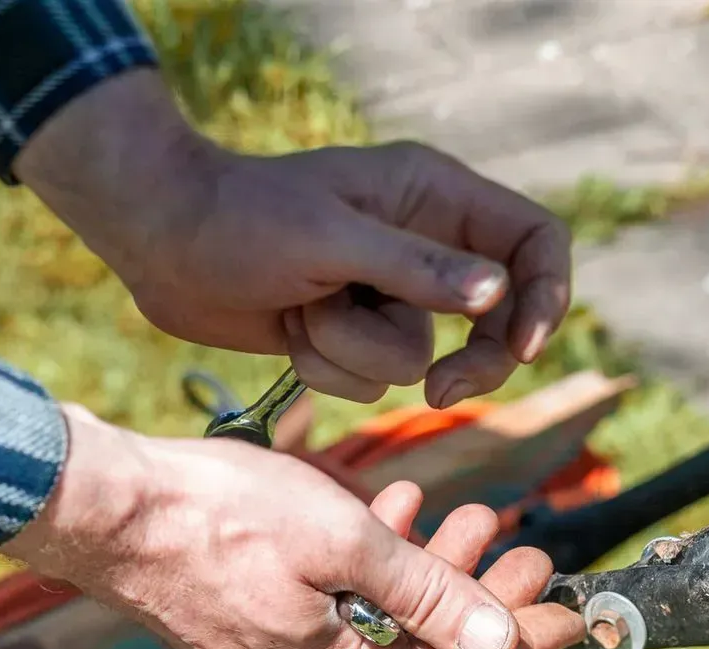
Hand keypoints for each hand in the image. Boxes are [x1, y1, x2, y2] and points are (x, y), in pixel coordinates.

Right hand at [1, 406, 586, 648]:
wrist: (102, 507)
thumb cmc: (216, 514)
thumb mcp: (343, 541)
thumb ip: (429, 594)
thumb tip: (503, 641)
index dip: (525, 639)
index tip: (576, 612)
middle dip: (487, 599)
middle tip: (530, 550)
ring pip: (388, 624)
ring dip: (437, 573)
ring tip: (473, 516)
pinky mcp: (257, 624)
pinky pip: (341, 608)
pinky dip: (379, 566)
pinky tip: (399, 510)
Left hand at [14, 70, 571, 408]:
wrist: (162, 245)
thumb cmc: (238, 220)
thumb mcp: (331, 238)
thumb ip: (416, 268)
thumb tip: (496, 293)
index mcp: (434, 196)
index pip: (534, 240)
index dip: (546, 295)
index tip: (524, 346)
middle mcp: (423, 245)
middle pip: (498, 318)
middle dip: (469, 362)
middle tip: (439, 392)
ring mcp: (389, 293)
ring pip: (420, 359)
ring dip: (355, 351)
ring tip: (304, 310)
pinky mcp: (353, 333)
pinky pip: (372, 379)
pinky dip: (328, 368)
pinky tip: (288, 330)